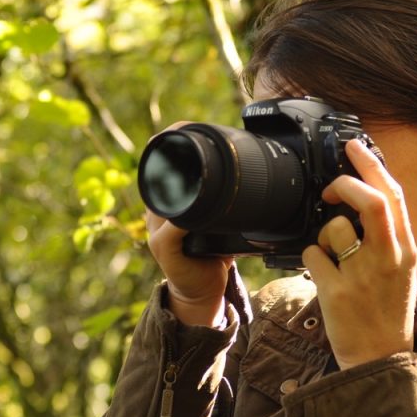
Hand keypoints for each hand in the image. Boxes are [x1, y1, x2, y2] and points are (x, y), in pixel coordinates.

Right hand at [145, 123, 232, 327]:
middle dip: (173, 151)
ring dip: (177, 180)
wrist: (200, 292)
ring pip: (162, 197)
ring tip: (195, 165)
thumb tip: (258, 172)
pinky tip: (191, 213)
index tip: (188, 125)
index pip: (164, 164)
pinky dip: (181, 220)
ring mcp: (157, 229)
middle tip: (193, 133)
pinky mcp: (163, 248)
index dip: (174, 141)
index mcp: (170, 201)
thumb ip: (226, 199)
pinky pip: (170, 229)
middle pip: (159, 174)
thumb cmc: (211, 254)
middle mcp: (158, 211)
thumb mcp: (219, 221)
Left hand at [301, 139, 416, 369]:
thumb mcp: (402, 271)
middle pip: (369, 202)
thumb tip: (366, 197)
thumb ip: (389, 237)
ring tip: (332, 258)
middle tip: (329, 190)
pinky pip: (311, 255)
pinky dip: (311, 259)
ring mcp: (363, 275)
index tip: (353, 145)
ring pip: (333, 229)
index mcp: (406, 250)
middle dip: (344, 184)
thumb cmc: (387, 312)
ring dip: (323, 236)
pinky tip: (322, 276)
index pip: (392, 196)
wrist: (379, 360)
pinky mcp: (337, 292)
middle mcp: (388, 259)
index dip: (371, 165)